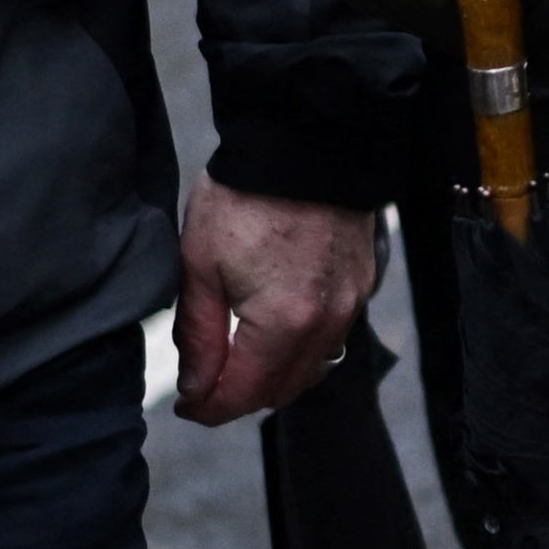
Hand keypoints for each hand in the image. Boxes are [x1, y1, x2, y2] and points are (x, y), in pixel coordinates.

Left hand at [172, 175, 378, 424]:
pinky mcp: (363, 283)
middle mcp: (327, 322)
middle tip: (205, 383)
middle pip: (282, 391)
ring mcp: (352, 303)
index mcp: (284, 323)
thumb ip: (199, 337)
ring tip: (238, 357)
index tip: (185, 404)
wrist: (306, 139)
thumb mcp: (200, 267)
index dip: (208, 409)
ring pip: (311, 368)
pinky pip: (332, 337)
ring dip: (273, 375)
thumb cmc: (246, 197)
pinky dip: (302, 347)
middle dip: (240, 397)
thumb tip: (196, 389)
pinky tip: (276, 327)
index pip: (243, 395)